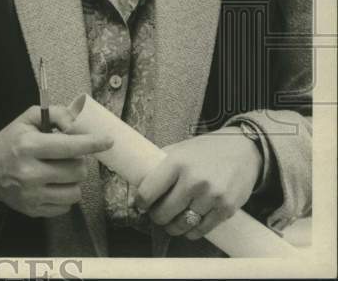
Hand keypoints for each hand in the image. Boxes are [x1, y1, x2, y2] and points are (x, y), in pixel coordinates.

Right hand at [0, 105, 113, 217]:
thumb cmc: (11, 141)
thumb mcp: (27, 119)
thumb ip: (55, 114)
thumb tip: (77, 123)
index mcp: (28, 146)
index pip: (68, 146)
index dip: (91, 143)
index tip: (108, 141)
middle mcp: (30, 172)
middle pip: (77, 170)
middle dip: (79, 161)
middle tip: (69, 156)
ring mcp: (32, 195)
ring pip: (75, 192)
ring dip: (73, 180)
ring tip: (62, 171)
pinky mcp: (34, 210)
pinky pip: (66, 206)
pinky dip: (64, 195)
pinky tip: (53, 184)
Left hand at [135, 127, 262, 239]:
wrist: (244, 150)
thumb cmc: (206, 150)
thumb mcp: (179, 150)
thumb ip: (159, 166)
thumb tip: (137, 190)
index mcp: (176, 162)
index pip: (148, 192)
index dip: (140, 203)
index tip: (139, 205)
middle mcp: (193, 180)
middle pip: (164, 212)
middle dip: (156, 217)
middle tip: (156, 215)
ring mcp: (212, 196)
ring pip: (182, 224)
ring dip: (172, 227)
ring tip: (170, 224)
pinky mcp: (227, 208)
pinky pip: (202, 229)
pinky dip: (191, 232)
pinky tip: (187, 229)